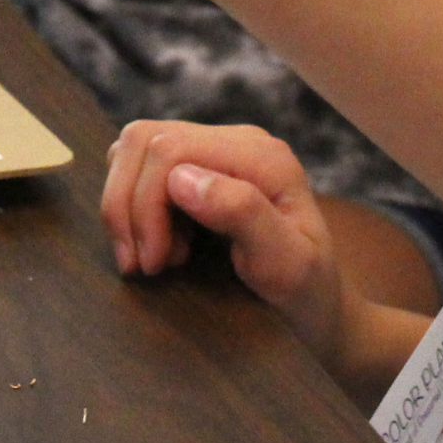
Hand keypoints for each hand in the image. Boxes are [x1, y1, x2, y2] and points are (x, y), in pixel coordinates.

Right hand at [101, 121, 349, 364]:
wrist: (317, 301)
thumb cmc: (306, 289)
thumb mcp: (287, 264)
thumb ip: (243, 214)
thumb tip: (181, 179)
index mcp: (261, 157)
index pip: (170, 149)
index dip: (146, 204)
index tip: (155, 264)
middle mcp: (238, 140)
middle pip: (146, 141)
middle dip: (128, 206)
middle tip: (144, 264)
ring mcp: (217, 149)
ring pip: (136, 147)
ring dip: (125, 204)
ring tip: (150, 255)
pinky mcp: (200, 166)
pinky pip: (142, 164)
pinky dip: (132, 203)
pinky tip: (158, 241)